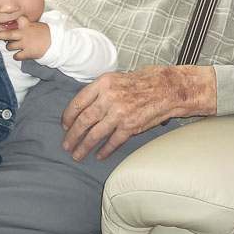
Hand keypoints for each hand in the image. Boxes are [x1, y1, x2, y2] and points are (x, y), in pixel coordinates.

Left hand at [0, 17, 50, 60]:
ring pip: (10, 46)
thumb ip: (26, 24)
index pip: (18, 19)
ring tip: (14, 46)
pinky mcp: (27, 53)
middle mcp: (24, 34)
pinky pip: (16, 56)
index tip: (3, 22)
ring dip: (10, 47)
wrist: (54, 43)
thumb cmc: (45, 34)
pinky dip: (16, 56)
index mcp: (27, 25)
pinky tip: (19, 54)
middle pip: (7, 34)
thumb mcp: (36, 25)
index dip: (12, 20)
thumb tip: (17, 24)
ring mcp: (25, 44)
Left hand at [60, 65, 216, 160]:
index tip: (64, 125)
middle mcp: (109, 98)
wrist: (169, 88)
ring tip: (77, 154)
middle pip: (83, 120)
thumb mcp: (118, 78)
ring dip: (83, 146)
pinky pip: (113, 142)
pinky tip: (99, 155)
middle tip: (66, 144)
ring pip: (95, 134)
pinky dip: (105, 150)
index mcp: (103, 83)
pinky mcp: (131, 126)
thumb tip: (86, 106)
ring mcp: (120, 113)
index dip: (68, 117)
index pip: (78, 102)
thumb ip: (102, 91)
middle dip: (72, 135)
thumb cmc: (146, 80)